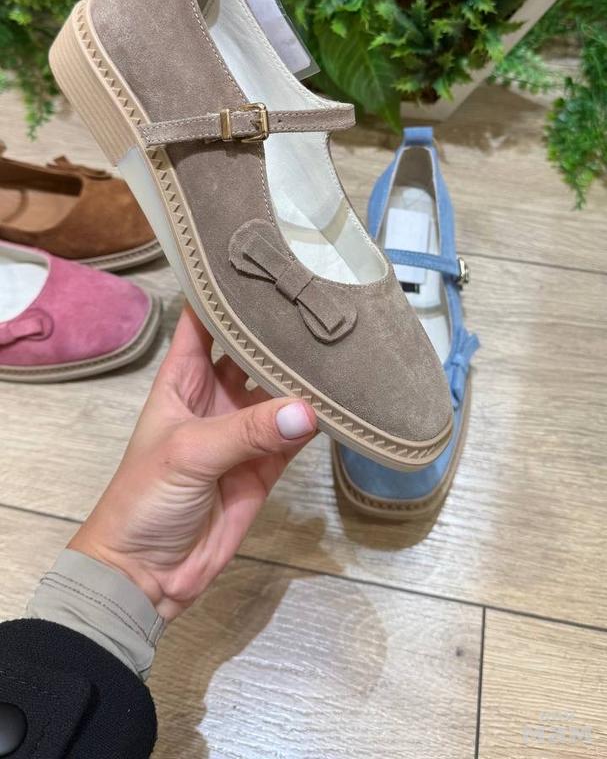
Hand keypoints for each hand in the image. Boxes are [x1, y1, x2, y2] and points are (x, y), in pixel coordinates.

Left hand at [69, 304, 315, 620]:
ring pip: (278, 389)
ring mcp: (242, 430)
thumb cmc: (145, 499)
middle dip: (276, 327)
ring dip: (302, 370)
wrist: (147, 574)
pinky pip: (296, 433)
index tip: (257, 258)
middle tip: (318, 293)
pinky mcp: (266, 465)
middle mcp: (214, 395)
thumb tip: (307, 410)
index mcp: (181, 379)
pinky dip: (318, 417)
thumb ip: (248, 430)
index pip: (201, 321)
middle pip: (248, 350)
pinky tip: (343, 395)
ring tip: (339, 337)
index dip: (223, 291)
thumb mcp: (189, 454)